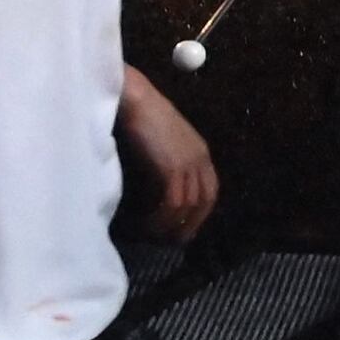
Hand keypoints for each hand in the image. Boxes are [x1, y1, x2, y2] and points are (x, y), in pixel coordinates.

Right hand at [114, 65, 218, 242]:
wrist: (131, 96)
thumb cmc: (137, 115)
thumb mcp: (160, 142)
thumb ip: (165, 162)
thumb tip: (156, 189)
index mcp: (200, 152)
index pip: (209, 191)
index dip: (198, 213)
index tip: (183, 229)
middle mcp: (200, 158)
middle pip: (204, 202)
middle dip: (189, 225)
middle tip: (170, 242)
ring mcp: (189, 162)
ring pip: (188, 206)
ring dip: (170, 225)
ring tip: (152, 236)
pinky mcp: (172, 166)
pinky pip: (173, 202)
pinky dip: (161, 218)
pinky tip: (145, 224)